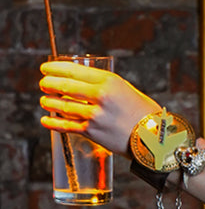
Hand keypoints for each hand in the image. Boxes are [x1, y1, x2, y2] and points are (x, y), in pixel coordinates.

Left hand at [40, 61, 160, 157]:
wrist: (156, 139)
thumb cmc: (144, 114)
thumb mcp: (125, 90)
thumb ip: (103, 85)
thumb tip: (80, 83)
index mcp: (108, 81)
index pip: (72, 70)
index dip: (54, 68)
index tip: (46, 69)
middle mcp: (100, 96)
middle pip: (63, 86)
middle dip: (48, 83)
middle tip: (43, 84)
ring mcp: (95, 115)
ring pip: (62, 105)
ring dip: (48, 102)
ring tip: (44, 101)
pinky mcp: (93, 132)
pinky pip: (67, 126)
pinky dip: (53, 123)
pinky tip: (46, 120)